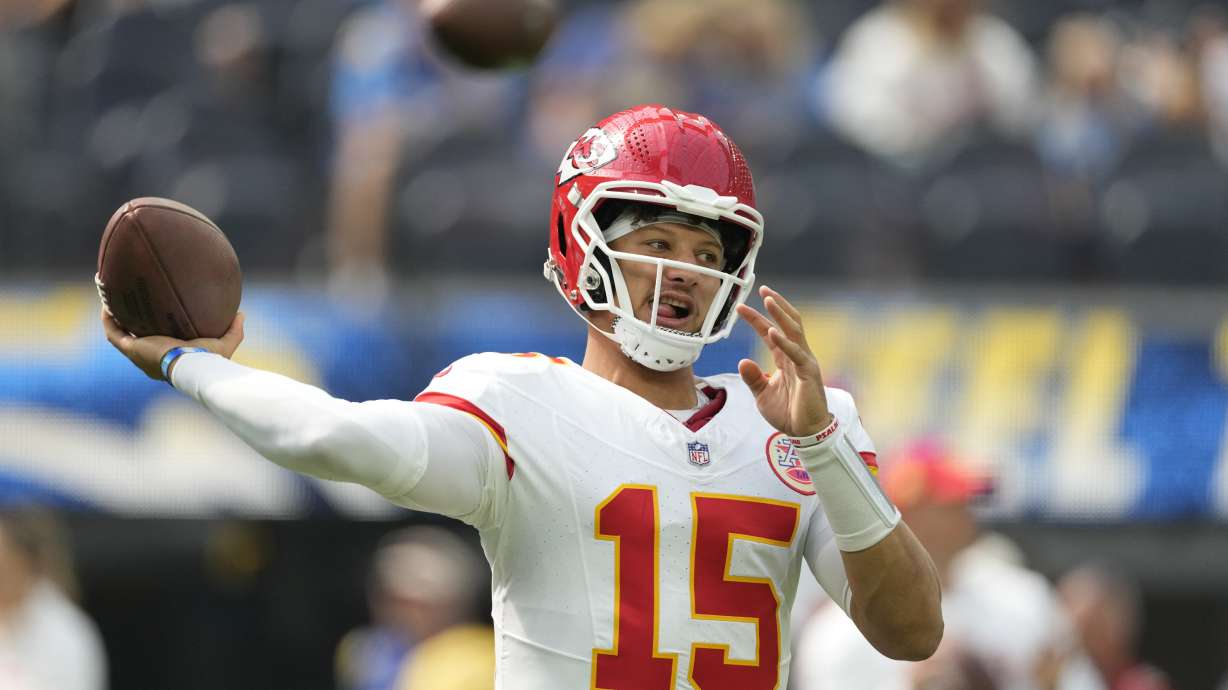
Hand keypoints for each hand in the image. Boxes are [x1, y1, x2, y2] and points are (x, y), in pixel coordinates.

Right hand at [101, 307, 245, 380]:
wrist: (193, 366)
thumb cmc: (209, 360)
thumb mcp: (225, 343)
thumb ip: (234, 330)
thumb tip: (240, 313)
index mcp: (168, 356)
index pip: (158, 342)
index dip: (153, 329)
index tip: (154, 315)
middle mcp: (150, 356)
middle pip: (135, 337)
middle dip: (130, 322)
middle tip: (128, 304)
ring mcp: (138, 354)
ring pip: (119, 334)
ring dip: (114, 318)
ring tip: (112, 299)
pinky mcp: (131, 349)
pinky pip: (113, 332)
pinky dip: (108, 319)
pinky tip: (107, 302)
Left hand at [736, 286, 832, 436]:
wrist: (804, 433)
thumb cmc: (787, 412)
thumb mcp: (762, 395)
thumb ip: (753, 378)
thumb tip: (742, 361)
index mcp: (784, 358)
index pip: (770, 332)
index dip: (756, 319)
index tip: (741, 307)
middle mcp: (796, 355)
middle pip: (787, 323)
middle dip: (775, 305)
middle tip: (762, 288)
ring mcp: (804, 362)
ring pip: (794, 331)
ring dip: (781, 314)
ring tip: (769, 300)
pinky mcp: (809, 373)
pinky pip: (796, 354)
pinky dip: (784, 342)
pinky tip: (772, 332)